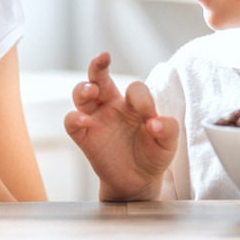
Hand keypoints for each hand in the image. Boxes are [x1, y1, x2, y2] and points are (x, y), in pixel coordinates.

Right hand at [64, 52, 177, 200]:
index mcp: (133, 103)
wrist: (138, 182)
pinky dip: (74, 118)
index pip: (134, 89)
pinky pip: (71, 122)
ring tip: (91, 91)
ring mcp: (96, 120)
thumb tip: (155, 122)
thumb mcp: (168, 144)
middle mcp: (112, 106)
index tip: (151, 118)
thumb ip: (168, 129)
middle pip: (99, 77)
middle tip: (103, 57)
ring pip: (80, 95)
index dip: (143, 98)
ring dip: (83, 89)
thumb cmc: (153, 156)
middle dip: (98, 65)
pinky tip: (85, 120)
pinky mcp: (85, 137)